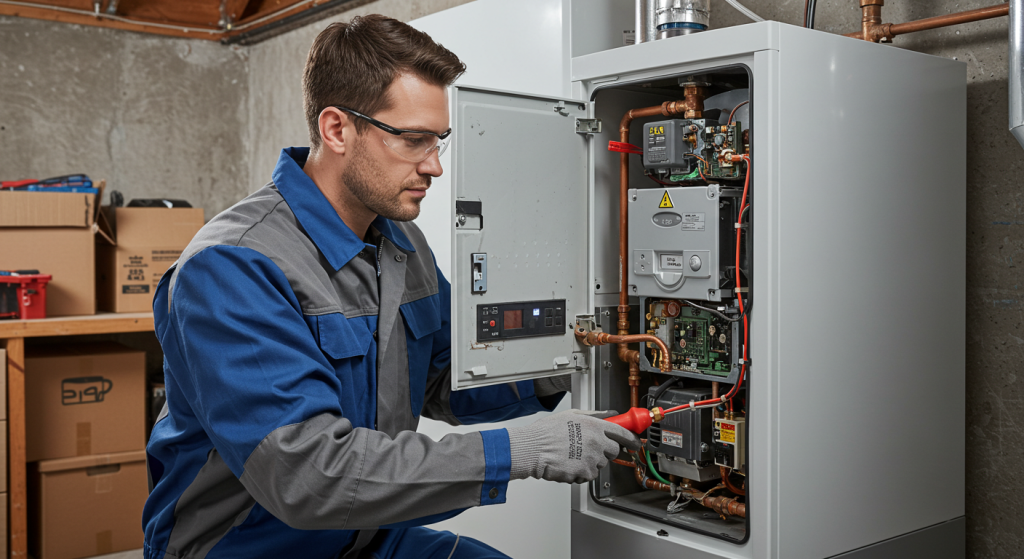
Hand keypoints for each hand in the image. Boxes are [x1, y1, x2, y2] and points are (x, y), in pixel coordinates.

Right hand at [507, 409, 640, 483]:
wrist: (533, 449)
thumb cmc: (548, 432)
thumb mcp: (573, 414)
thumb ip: (596, 415)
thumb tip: (611, 414)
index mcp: (595, 426)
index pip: (623, 433)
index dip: (632, 438)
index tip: (635, 442)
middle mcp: (597, 442)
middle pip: (614, 451)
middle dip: (606, 451)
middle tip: (590, 448)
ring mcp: (592, 459)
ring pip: (600, 464)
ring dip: (591, 462)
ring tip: (573, 454)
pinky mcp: (585, 473)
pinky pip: (589, 475)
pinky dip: (582, 472)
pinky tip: (569, 463)